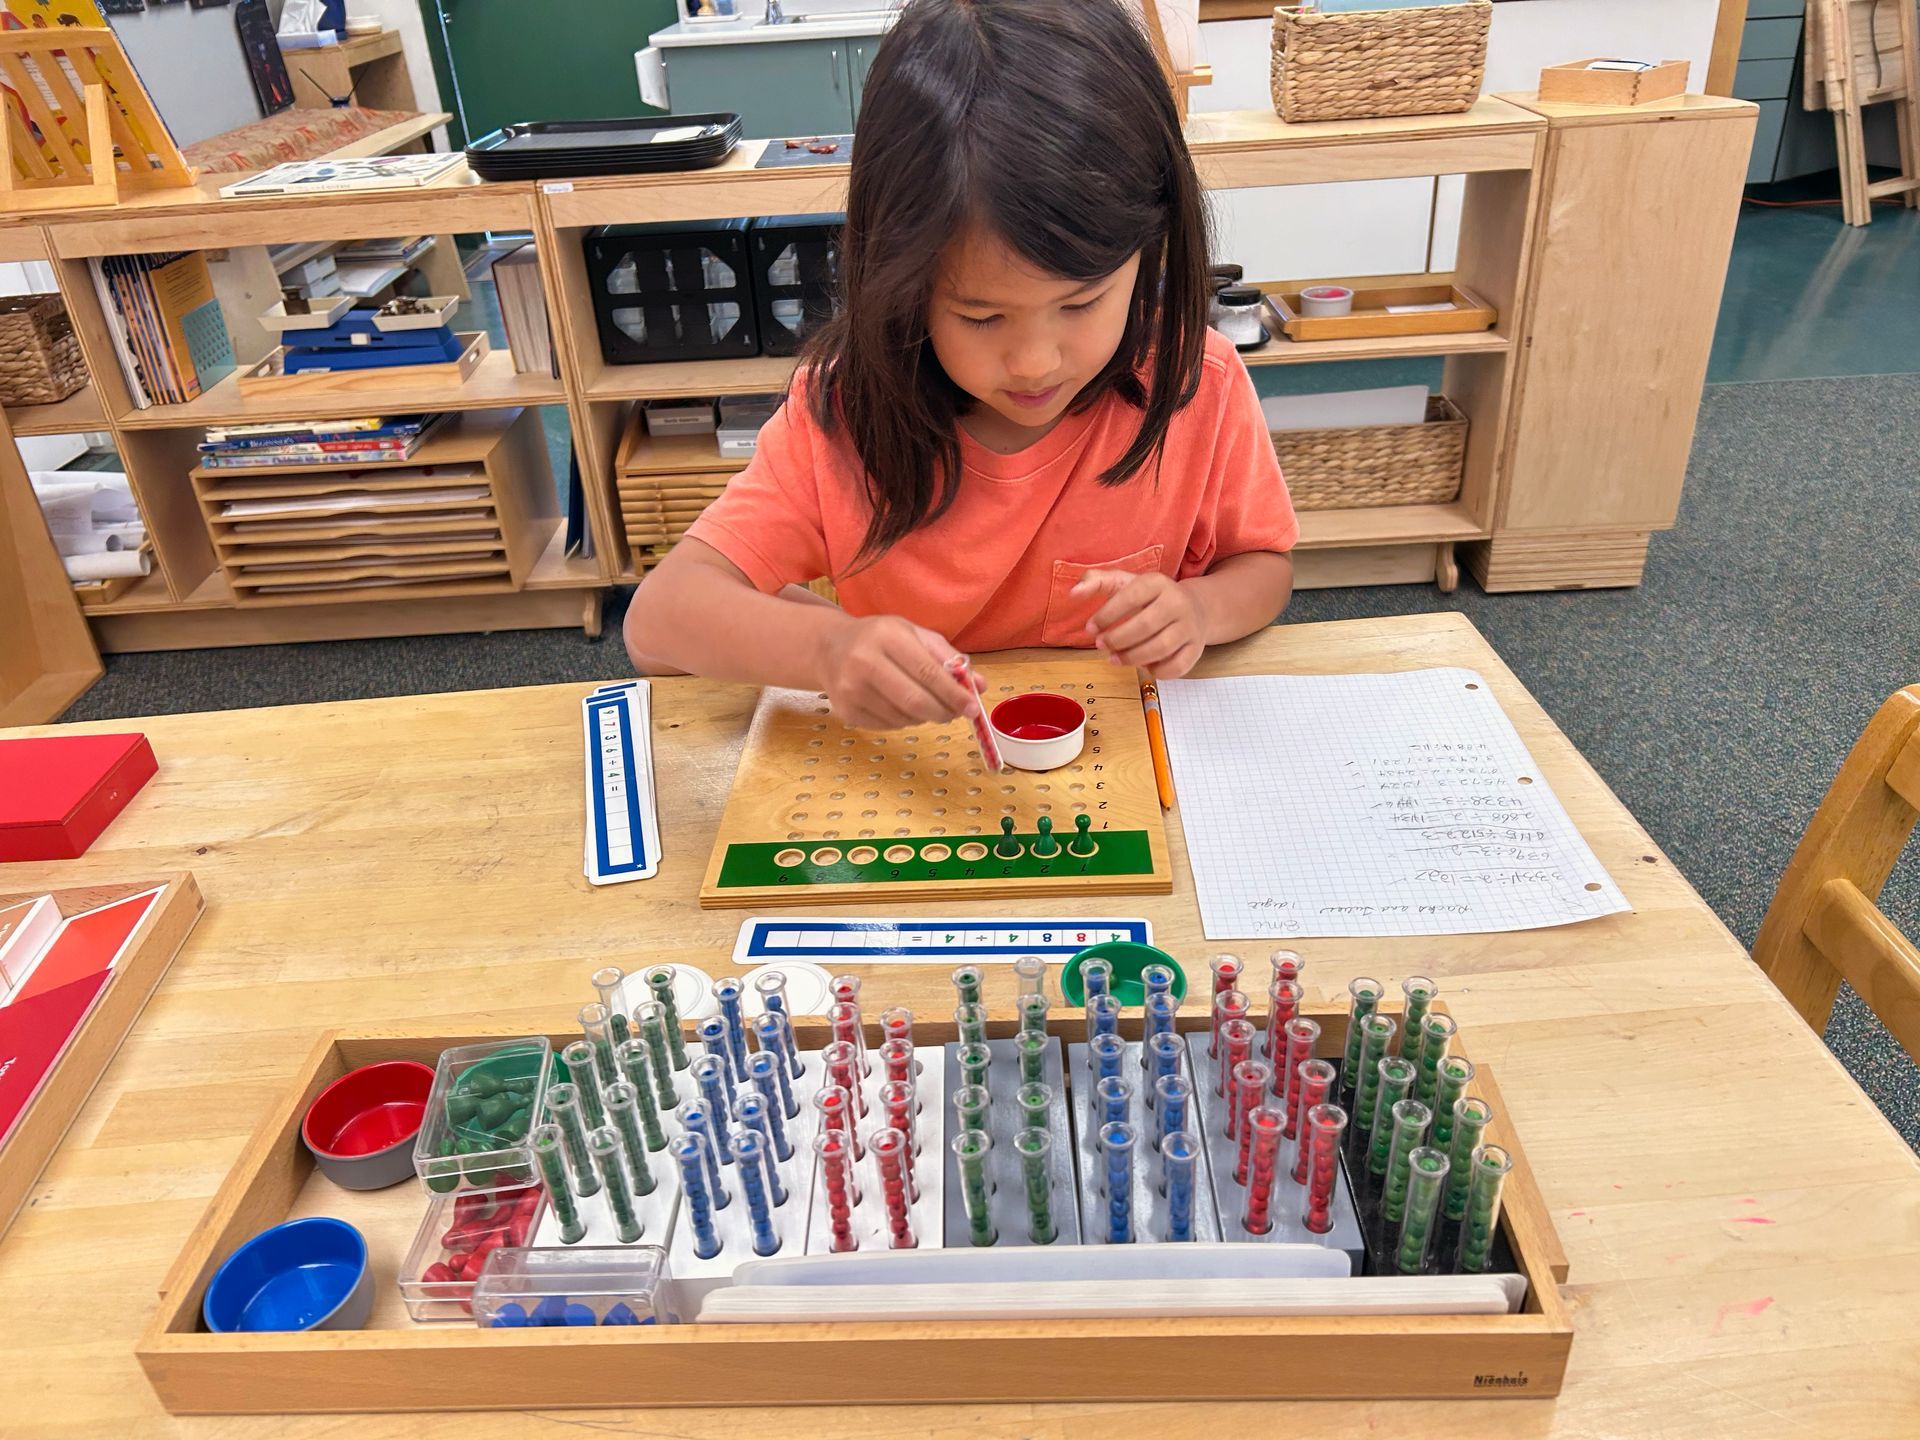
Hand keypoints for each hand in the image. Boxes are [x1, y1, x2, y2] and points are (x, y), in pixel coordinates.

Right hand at [816, 614, 982, 730]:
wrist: (829, 648)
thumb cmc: (879, 639)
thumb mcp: (914, 634)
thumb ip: (948, 658)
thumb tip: (980, 686)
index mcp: (886, 637)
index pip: (928, 672)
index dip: (954, 694)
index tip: (972, 707)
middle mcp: (864, 662)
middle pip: (915, 701)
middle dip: (943, 712)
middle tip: (955, 714)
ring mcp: (851, 690)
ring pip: (904, 718)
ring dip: (924, 717)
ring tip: (924, 703)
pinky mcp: (846, 712)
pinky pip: (889, 726)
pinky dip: (905, 721)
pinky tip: (900, 705)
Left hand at [1073, 569, 1207, 677]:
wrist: (1195, 607)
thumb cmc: (1150, 597)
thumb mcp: (1124, 582)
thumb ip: (1096, 581)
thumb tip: (1073, 593)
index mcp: (1158, 582)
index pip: (1130, 597)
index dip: (1106, 615)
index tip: (1090, 628)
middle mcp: (1178, 602)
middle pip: (1145, 626)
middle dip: (1117, 639)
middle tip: (1100, 646)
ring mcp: (1190, 626)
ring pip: (1160, 648)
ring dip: (1132, 658)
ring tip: (1115, 659)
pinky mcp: (1196, 648)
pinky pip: (1175, 667)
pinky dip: (1156, 671)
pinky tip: (1142, 665)